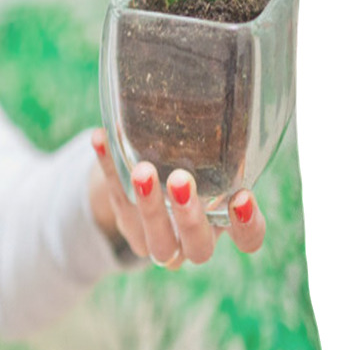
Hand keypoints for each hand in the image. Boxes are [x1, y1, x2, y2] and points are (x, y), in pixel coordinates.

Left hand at [88, 128, 264, 269]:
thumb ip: (225, 147)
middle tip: (180, 180)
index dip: (248, 225)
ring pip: (153, 238)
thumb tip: (231, 103)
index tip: (243, 196)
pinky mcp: (125, 221)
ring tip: (142, 170)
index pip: (248, 239)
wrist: (149, 185)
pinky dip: (108, 167)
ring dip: (148, 204)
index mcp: (222, 224)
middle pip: (197, 246)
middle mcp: (191, 240)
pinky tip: (100, 137)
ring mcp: (155, 238)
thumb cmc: (195, 167)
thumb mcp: (212, 160)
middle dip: (188, 216)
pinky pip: (115, 197)